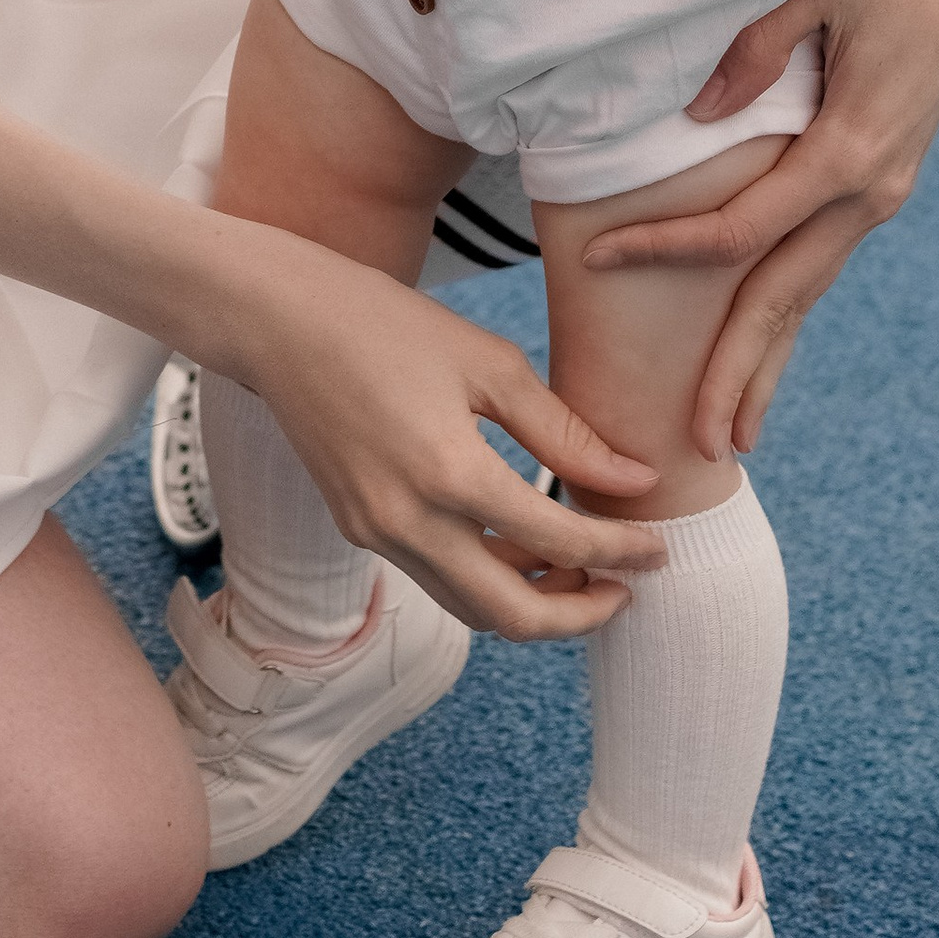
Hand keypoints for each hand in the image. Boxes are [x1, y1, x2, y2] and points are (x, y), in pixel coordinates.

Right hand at [233, 228, 666, 642]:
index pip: (559, 542)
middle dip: (580, 614)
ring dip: (532, 603)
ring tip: (581, 568)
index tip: (660, 549)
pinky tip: (520, 541)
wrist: (278, 322)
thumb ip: (564, 433)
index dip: (620, 553)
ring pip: (471, 607)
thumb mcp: (489, 364)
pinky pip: (438, 577)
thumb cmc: (386, 323)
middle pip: (512, 615)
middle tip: (626, 589)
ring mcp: (377, 533)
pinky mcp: (359, 528)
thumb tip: (635, 482)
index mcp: (450, 473)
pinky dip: (487, 576)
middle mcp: (409, 521)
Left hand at [586, 0, 938, 457]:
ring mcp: (876, 193)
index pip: (739, 230)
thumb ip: (757, 50)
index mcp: (845, 154)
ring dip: (766, 359)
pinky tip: (761, 353)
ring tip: (728, 431)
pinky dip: (786, 311)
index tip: (593, 259)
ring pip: (808, 290)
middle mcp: (867, 191)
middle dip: (736, 371)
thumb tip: (698, 114)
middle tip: (693, 444)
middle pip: (784, 296)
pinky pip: (818, 259)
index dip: (662, 248)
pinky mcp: (873, 181)